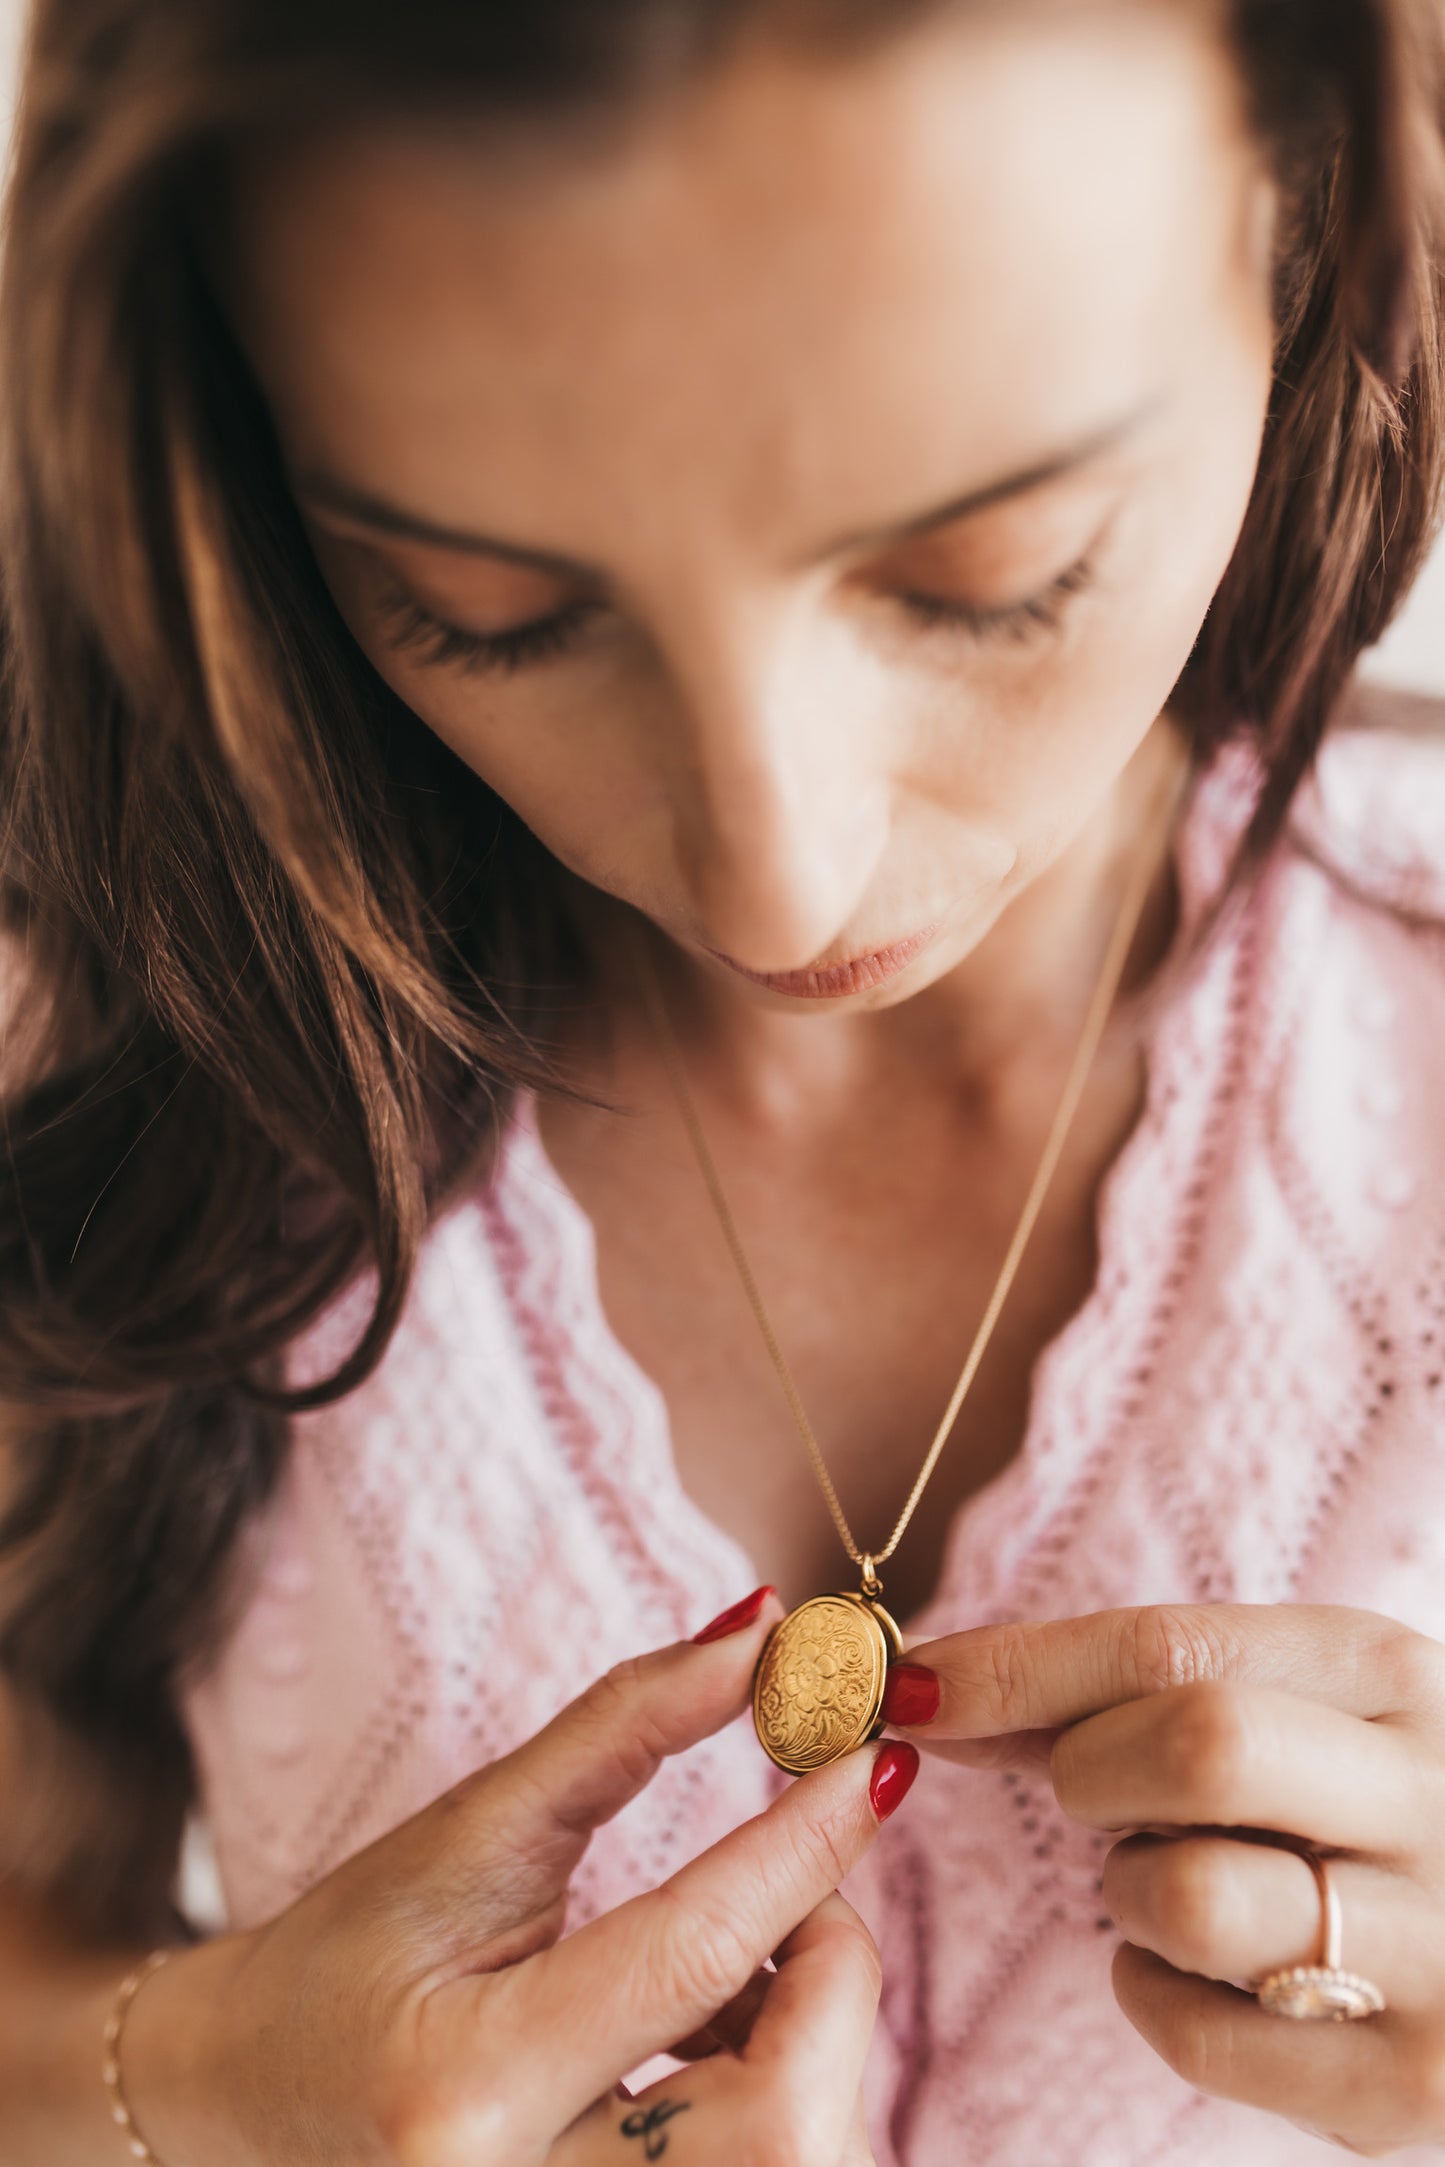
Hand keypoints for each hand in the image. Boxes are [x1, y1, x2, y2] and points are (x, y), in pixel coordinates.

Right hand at [128, 1590, 916, 2166]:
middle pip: (786, 2118)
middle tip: (800, 1890)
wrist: (243, 2111)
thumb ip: (622, 1728)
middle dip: (833, 1978)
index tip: (874, 1759)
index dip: (806, 1843)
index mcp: (472, 2084)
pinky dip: (783, 2101)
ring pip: (797, 2166)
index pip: (694, 1953)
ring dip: (813, 2047)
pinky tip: (710, 2045)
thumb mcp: (472, 1829)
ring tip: (737, 1972)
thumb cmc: (351, 1956)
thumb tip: (758, 1630)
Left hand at [884, 1602, 1444, 2155]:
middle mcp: (1430, 1800)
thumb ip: (1134, 1694)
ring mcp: (1433, 1953)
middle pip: (1190, 1746)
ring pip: (1182, 1894)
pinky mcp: (1402, 2089)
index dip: (1020, 1665)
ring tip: (1185, 1878)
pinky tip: (1208, 1969)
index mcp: (1392, 1679)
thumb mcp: (1299, 1711)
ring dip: (1131, 1889)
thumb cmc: (1370, 1809)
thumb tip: (939, 1689)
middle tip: (1093, 1794)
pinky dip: (1154, 1993)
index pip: (1172, 1646)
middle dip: (1092, 1769)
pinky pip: (1195, 2034)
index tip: (912, 1684)